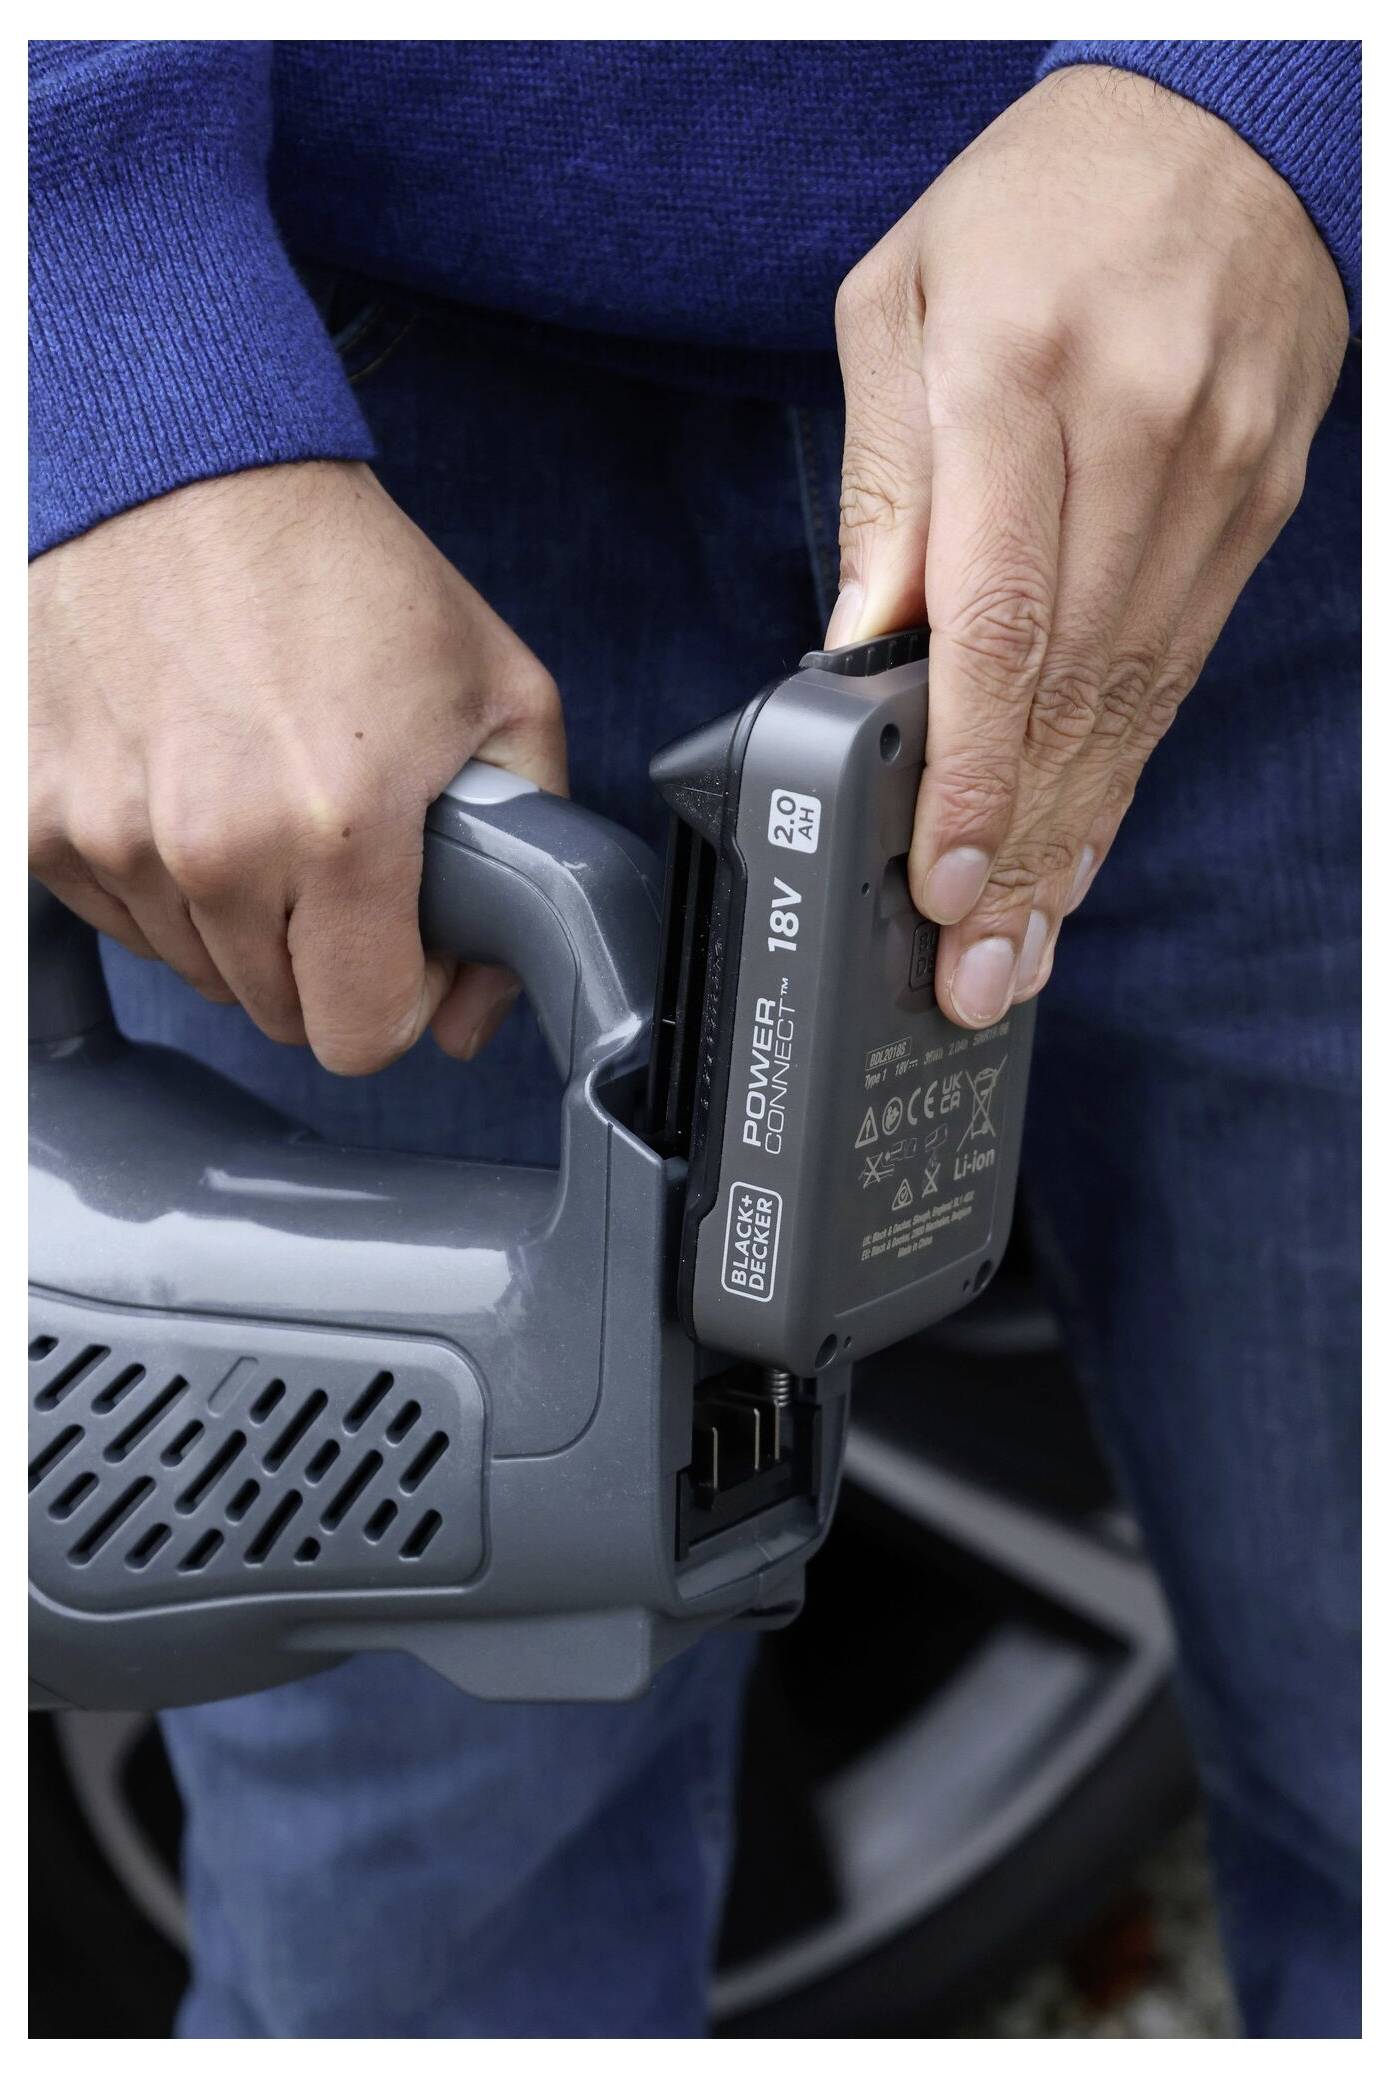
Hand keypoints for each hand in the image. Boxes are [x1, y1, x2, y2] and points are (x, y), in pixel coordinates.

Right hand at [29, 460, 564, 1072]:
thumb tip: (472, 1014)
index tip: (402, 942)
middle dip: (323, 955)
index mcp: (338, 829)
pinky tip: (189, 784)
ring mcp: (107, 832)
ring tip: (262, 799)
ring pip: (194, 968)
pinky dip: (156, 875)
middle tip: (340, 852)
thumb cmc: (341, 570)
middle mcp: (211, 847)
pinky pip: (115, 913)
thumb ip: (526, 865)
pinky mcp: (34, 811)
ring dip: (237, 917)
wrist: (182, 464)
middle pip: (276, 1012)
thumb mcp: (501, 694)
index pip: (360, 1037)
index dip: (398, 999)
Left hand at [831, 63, 1346, 1025]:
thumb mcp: (901, 304)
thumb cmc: (1034, 208)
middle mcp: (1134, 439)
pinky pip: (1180, 669)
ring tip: (1023, 945)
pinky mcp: (1255, 512)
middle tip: (978, 971)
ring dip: (1077, 836)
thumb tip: (864, 646)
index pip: (999, 621)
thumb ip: (884, 482)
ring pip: (1138, 699)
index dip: (972, 772)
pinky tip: (1084, 842)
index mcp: (1020, 378)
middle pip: (1075, 690)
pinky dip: (1126, 767)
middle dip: (1022, 848)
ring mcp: (1214, 482)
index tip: (942, 881)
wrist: (1224, 128)